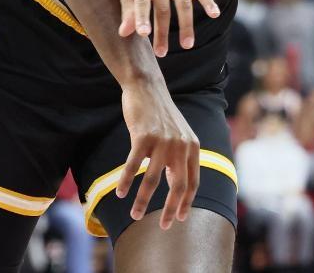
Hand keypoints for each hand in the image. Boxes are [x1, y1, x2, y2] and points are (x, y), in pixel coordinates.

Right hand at [117, 80, 199, 228]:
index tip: (178, 219)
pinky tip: (120, 193)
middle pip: (177, 187)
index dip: (186, 203)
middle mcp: (181, 146)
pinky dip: (126, 181)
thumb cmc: (160, 114)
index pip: (193, 183)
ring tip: (134, 214)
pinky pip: (132, 166)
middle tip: (162, 226)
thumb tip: (175, 184)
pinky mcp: (143, 137)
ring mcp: (162, 142)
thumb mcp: (178, 134)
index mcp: (192, 147)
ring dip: (142, 201)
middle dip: (169, 210)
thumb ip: (180, 157)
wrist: (147, 87)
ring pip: (152, 180)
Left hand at [119, 0, 218, 56]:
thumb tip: (124, 34)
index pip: (142, 1)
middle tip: (161, 53)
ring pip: (183, 3)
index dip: (142, 18)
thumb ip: (128, 10)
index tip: (144, 35)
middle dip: (162, 32)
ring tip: (187, 45)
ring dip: (186, 25)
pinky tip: (214, 15)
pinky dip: (208, 1)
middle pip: (163, 8)